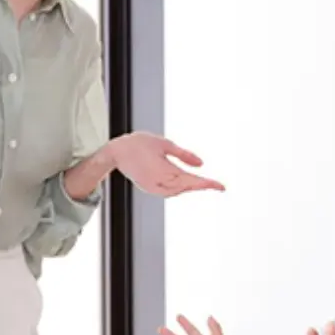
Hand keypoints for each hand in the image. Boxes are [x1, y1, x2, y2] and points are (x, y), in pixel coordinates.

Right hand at [110, 132, 224, 196]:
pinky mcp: (150, 188)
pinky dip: (180, 188)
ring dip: (191, 188)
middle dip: (201, 185)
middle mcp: (158, 183)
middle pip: (186, 187)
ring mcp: (153, 188)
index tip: (220, 186)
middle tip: (218, 185)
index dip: (207, 184)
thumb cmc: (137, 143)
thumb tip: (201, 164)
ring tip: (206, 184)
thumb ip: (184, 155)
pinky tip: (187, 185)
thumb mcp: (164, 143)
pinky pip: (169, 191)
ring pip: (178, 191)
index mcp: (163, 171)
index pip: (190, 180)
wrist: (114, 152)